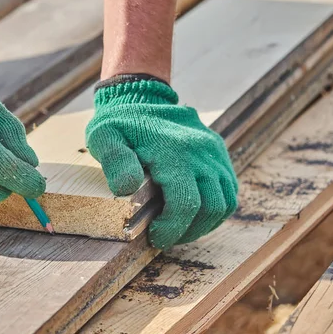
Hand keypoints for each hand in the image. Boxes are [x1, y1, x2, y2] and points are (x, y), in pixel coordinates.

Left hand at [86, 75, 237, 249]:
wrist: (140, 96)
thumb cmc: (119, 123)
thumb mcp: (104, 137)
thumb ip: (115, 161)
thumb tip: (127, 188)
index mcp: (173, 151)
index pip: (186, 202)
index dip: (173, 228)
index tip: (157, 237)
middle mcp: (200, 151)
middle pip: (210, 207)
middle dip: (188, 230)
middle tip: (166, 236)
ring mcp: (214, 152)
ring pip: (225, 202)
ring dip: (204, 223)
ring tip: (179, 228)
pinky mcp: (219, 153)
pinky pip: (228, 190)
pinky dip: (215, 208)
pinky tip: (192, 213)